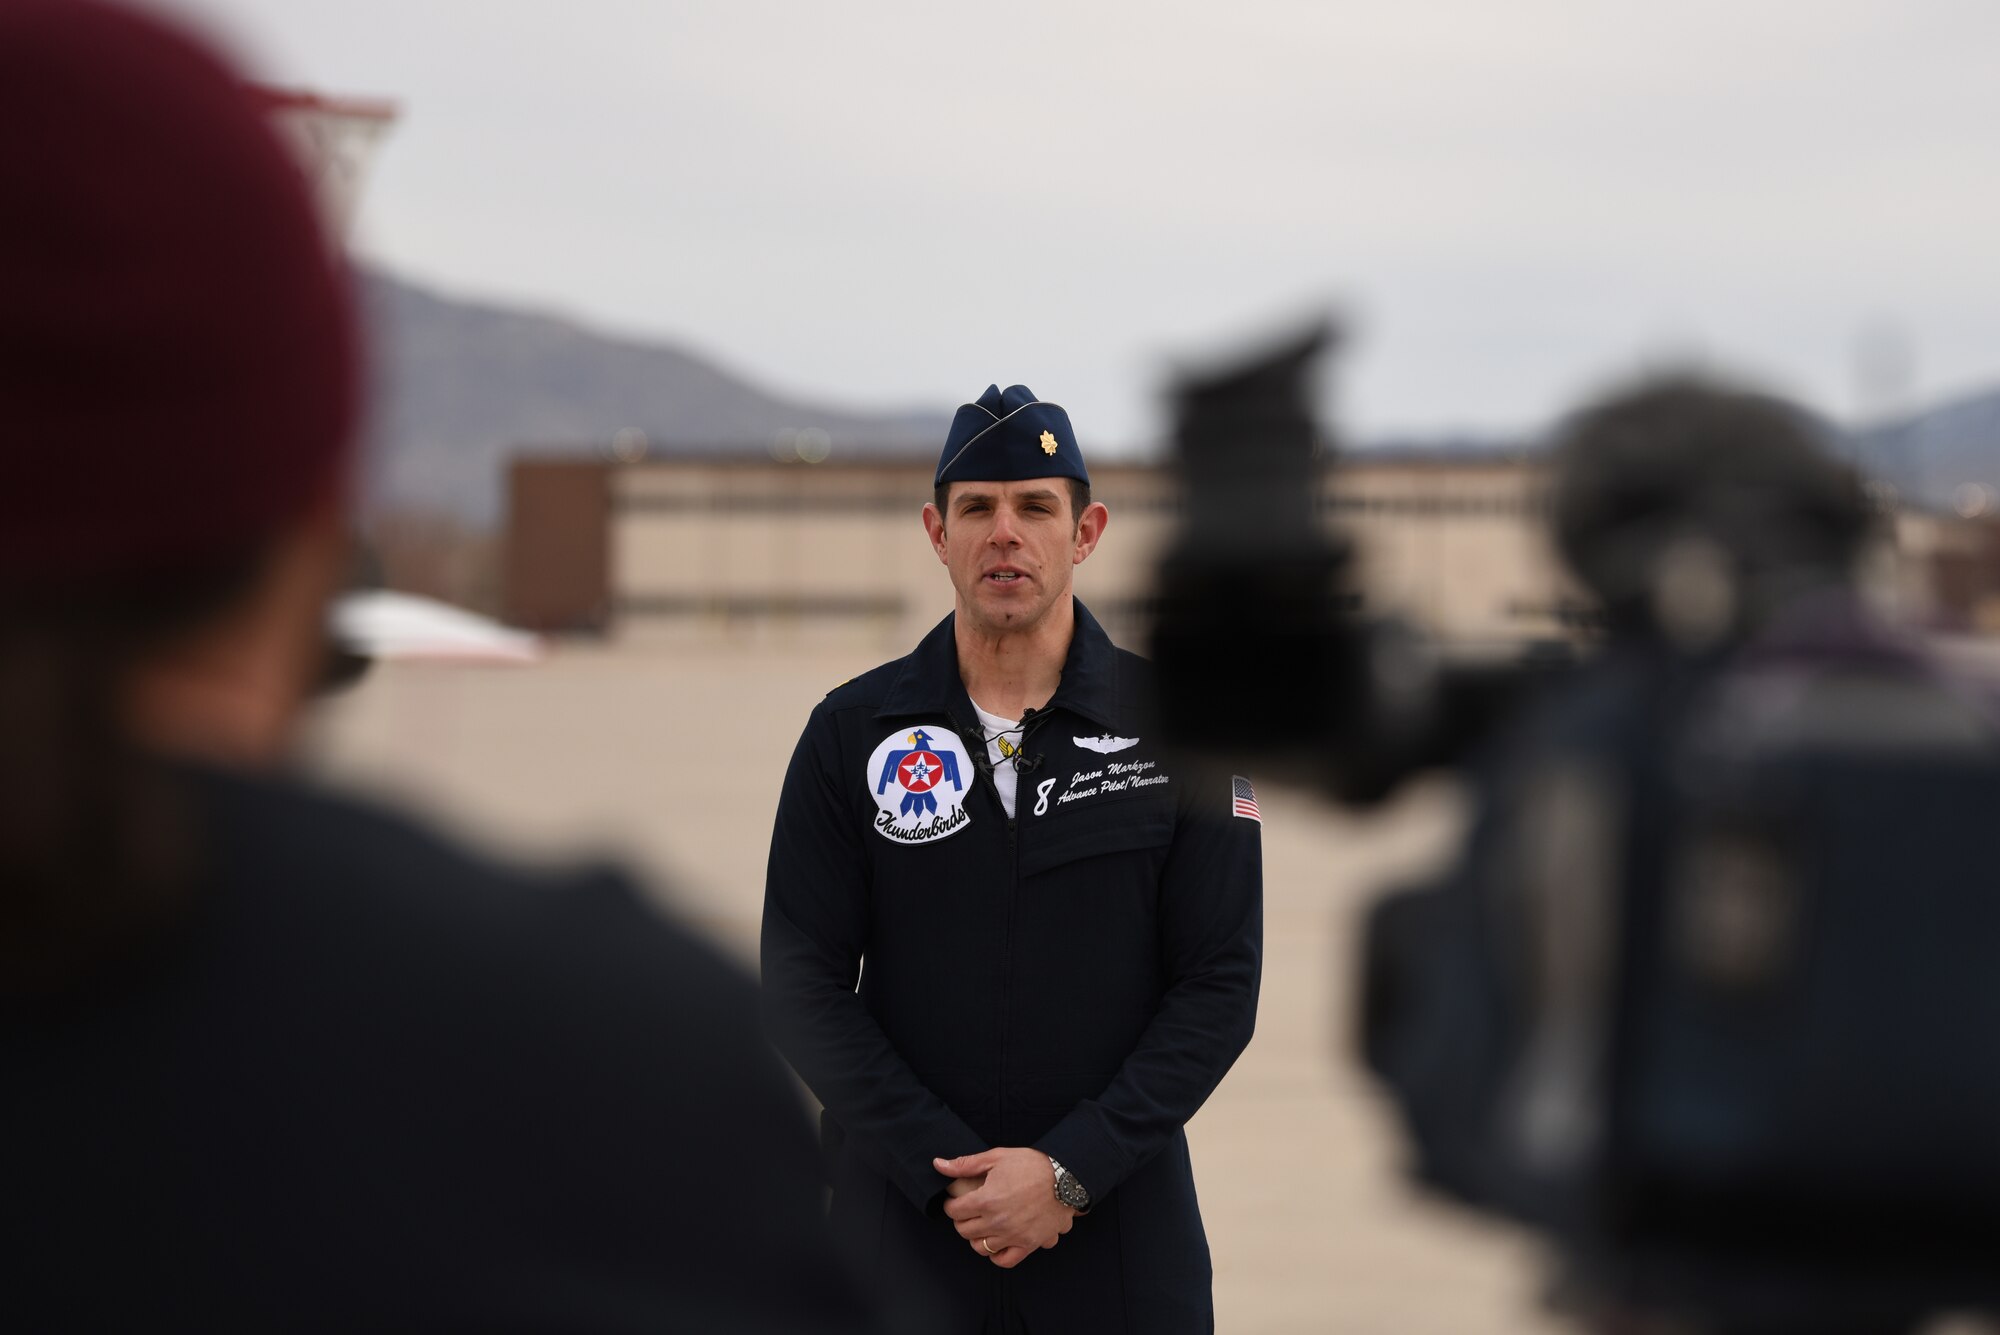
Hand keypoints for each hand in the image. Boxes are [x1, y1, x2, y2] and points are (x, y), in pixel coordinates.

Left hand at [934, 1148, 1074, 1267]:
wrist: (1066, 1177)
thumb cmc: (1032, 1165)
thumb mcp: (997, 1157)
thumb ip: (966, 1164)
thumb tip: (939, 1164)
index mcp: (986, 1200)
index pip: (954, 1211)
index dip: (951, 1205)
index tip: (956, 1201)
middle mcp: (997, 1222)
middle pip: (964, 1231)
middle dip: (961, 1220)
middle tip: (968, 1211)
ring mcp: (1013, 1235)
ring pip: (981, 1247)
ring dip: (977, 1236)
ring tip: (983, 1225)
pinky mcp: (1029, 1244)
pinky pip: (1005, 1260)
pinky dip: (997, 1255)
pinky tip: (997, 1242)